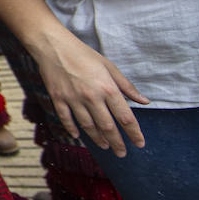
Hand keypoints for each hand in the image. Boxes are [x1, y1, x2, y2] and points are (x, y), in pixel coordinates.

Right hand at [30, 29, 149, 156]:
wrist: (54, 46)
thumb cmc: (84, 54)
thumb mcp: (109, 66)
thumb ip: (127, 86)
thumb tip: (144, 101)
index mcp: (107, 88)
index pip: (125, 117)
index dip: (134, 133)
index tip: (139, 143)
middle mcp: (92, 97)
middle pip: (108, 127)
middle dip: (117, 142)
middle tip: (122, 153)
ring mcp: (73, 99)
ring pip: (88, 126)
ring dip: (98, 139)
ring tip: (105, 146)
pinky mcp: (58, 99)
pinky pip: (67, 119)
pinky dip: (73, 129)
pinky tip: (78, 135)